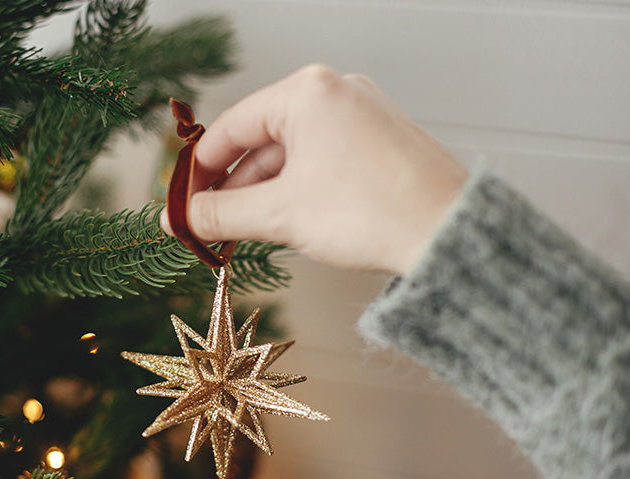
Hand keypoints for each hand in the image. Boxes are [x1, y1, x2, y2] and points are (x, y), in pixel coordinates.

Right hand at [160, 65, 467, 274]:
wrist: (450, 235)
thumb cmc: (371, 213)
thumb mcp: (280, 214)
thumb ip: (220, 213)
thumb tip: (179, 219)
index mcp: (306, 92)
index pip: (230, 128)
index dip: (197, 172)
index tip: (181, 205)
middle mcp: (335, 91)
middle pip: (260, 140)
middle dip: (232, 188)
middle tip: (208, 227)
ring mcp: (362, 114)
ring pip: (292, 154)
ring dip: (264, 193)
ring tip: (245, 234)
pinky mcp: (379, 140)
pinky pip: (321, 160)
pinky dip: (297, 189)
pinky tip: (286, 222)